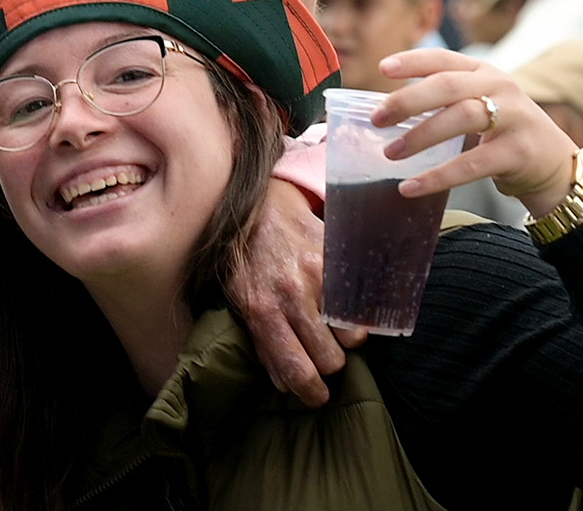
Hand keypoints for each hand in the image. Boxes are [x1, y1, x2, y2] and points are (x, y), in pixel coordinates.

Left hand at [229, 178, 365, 406]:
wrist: (258, 206)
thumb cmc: (245, 258)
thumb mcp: (238, 299)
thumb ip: (261, 342)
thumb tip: (284, 383)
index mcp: (261, 310)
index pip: (296, 368)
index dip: (311, 391)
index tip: (318, 396)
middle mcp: (291, 295)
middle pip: (332, 359)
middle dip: (330, 363)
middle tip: (323, 352)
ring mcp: (318, 275)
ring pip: (354, 336)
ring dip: (347, 338)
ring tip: (334, 325)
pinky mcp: (338, 258)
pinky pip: (364, 302)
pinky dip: (359, 310)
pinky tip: (346, 303)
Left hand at [373, 48, 578, 216]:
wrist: (551, 161)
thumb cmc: (501, 129)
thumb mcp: (477, 101)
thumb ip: (442, 99)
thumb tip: (386, 109)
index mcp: (483, 72)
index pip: (444, 59)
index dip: (413, 61)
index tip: (382, 68)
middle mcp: (500, 87)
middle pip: (448, 86)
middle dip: (407, 101)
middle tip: (377, 120)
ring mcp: (513, 117)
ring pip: (461, 118)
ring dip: (419, 137)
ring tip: (390, 153)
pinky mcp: (517, 152)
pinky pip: (470, 164)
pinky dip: (436, 177)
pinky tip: (410, 187)